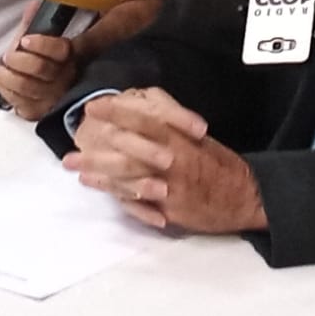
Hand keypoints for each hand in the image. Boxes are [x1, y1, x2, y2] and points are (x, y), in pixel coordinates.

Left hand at [0, 6, 79, 120]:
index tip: (25, 40)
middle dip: (18, 59)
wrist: (45, 85)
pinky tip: (4, 82)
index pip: (59, 50)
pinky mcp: (39, 111)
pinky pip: (20, 104)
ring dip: (8, 76)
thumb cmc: (43, 59)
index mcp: (69, 55)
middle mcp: (64, 77)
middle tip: (9, 55)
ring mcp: (52, 97)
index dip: (41, 44)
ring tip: (0, 69)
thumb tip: (33, 6)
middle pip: (40, 69)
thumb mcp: (41, 36)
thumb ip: (36, 22)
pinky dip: (7, 91)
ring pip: (28, 88)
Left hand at [64, 88, 265, 232]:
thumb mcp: (197, 138)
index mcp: (180, 137)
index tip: (94, 107)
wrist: (245, 195)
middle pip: (127, 152)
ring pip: (127, 177)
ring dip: (98, 173)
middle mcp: (173, 159)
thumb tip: (141, 117)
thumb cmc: (219, 163)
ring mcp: (170, 186)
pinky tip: (98, 187)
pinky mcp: (170, 208)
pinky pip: (137, 202)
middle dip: (96, 149)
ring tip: (74, 168)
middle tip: (69, 149)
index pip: (144, 120)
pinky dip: (115, 194)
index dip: (117, 113)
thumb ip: (171, 128)